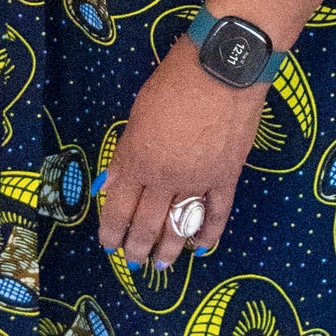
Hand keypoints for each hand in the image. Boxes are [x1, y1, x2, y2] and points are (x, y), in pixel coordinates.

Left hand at [98, 39, 265, 270]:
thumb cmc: (174, 82)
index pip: (118, 207)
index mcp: (139, 160)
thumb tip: (111, 183)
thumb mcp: (138, 114)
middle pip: (148, 223)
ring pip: (180, 226)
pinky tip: (199, 247)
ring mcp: (199, 181)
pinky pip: (216, 213)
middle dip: (137, 247)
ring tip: (161, 265)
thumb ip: (125, 153)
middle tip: (133, 261)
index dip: (111, 230)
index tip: (107, 244)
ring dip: (168, 250)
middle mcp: (166, 178)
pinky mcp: (228, 177)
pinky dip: (208, 233)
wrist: (223, 69)